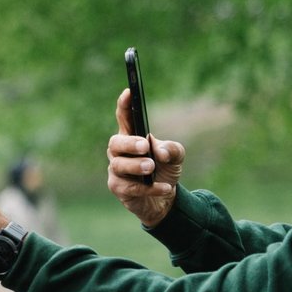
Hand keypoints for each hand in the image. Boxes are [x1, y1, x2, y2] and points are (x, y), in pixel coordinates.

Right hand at [107, 88, 185, 226]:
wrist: (164, 199)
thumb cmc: (165, 171)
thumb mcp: (176, 156)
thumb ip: (171, 149)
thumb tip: (159, 151)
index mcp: (133, 137)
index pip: (125, 118)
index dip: (124, 105)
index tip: (129, 92)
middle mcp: (120, 153)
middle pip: (116, 143)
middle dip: (129, 143)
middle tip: (144, 145)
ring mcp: (117, 171)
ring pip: (119, 166)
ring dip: (135, 165)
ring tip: (151, 167)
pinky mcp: (119, 189)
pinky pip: (129, 187)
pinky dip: (148, 187)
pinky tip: (165, 188)